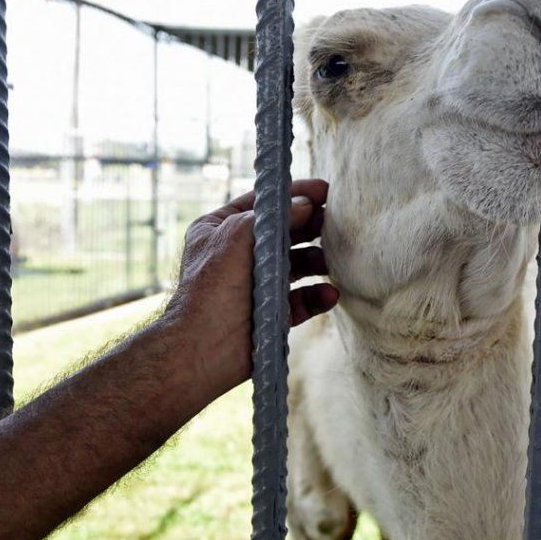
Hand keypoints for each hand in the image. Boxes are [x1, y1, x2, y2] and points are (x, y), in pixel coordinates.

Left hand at [165, 180, 338, 397]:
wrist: (202, 349)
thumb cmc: (211, 288)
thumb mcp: (237, 235)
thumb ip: (273, 216)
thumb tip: (305, 205)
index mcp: (221, 230)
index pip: (263, 204)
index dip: (294, 194)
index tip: (325, 190)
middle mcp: (239, 255)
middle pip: (284, 234)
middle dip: (311, 227)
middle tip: (338, 222)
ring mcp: (257, 285)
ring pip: (297, 266)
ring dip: (318, 261)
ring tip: (334, 260)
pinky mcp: (272, 314)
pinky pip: (302, 300)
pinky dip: (317, 296)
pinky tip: (330, 294)